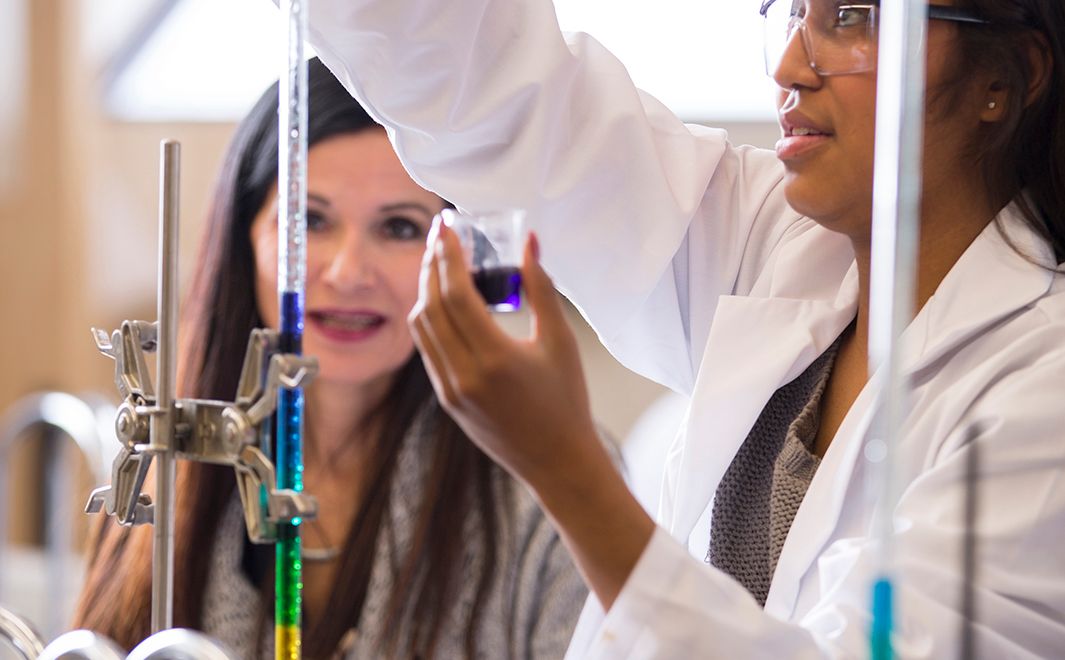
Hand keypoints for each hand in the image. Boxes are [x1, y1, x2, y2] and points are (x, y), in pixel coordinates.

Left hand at [410, 219, 656, 608]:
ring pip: (422, 328)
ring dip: (426, 291)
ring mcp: (450, 390)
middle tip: (441, 235)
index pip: (456, 294)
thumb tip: (530, 243)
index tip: (448, 227)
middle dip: (432, 265)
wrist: (557, 463)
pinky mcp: (447, 400)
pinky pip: (428, 349)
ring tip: (440, 263)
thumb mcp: (560, 342)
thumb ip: (541, 289)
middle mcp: (464, 375)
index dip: (449, 256)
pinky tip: (444, 301)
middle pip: (431, 306)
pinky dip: (430, 319)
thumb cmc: (567, 403)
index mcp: (494, 359)